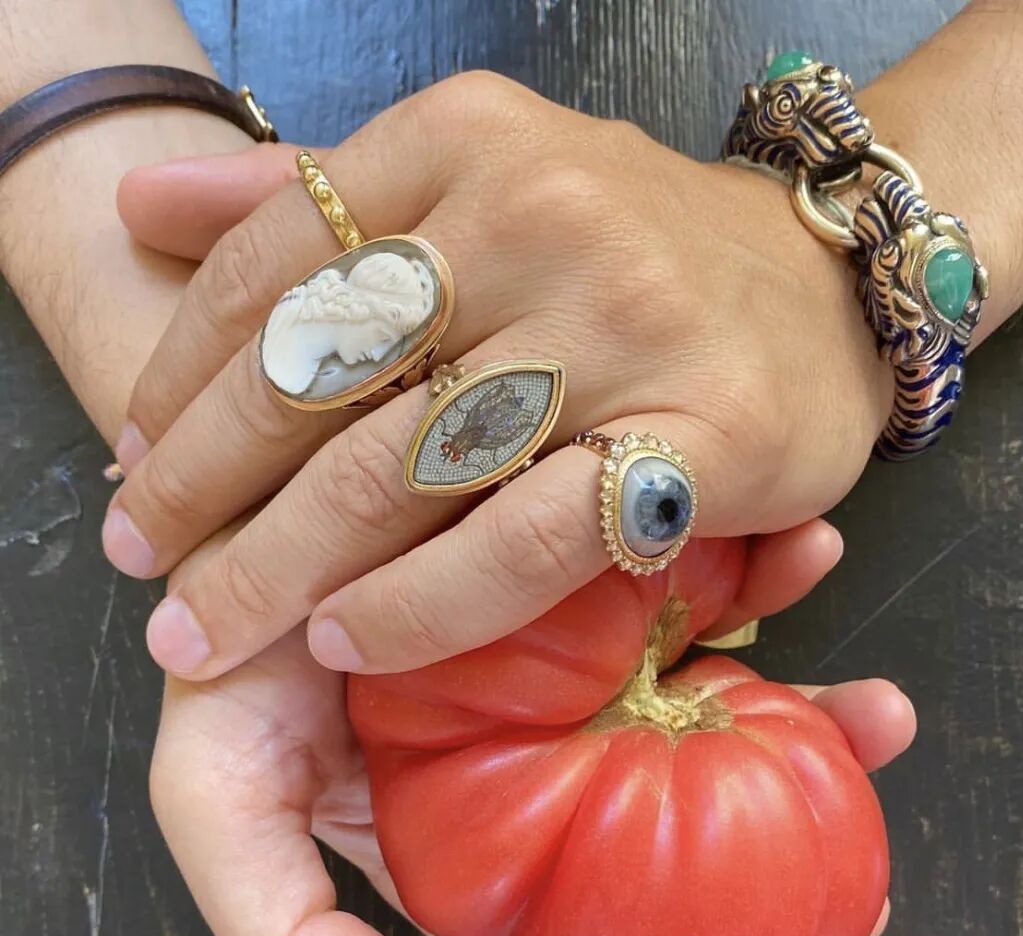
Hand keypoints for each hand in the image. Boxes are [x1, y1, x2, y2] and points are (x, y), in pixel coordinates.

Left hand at [105, 72, 889, 679]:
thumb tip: (142, 198)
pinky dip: (425, 604)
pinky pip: (525, 541)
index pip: (274, 261)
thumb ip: (312, 196)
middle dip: (202, 486)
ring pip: (405, 467)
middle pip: (320, 373)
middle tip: (142, 565)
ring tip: (209, 627)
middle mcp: (539, 214)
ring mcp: (623, 327)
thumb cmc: (636, 248)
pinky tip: (350, 642)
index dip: (179, 375)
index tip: (131, 458)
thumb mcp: (476, 180)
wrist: (826, 286)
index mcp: (466, 140)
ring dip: (280, 563)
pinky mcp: (698, 439)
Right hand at [149, 521, 914, 935]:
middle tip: (867, 897)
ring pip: (703, 706)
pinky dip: (762, 575)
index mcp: (465, 834)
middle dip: (779, 864)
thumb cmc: (220, 644)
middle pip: (665, 837)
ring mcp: (571, 657)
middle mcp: (530, 755)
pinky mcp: (592, 561)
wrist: (232, 487)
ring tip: (879, 716)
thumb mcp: (215, 799)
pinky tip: (808, 557)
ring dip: (806, 718)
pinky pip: (690, 580)